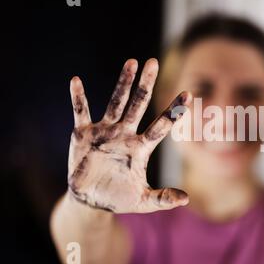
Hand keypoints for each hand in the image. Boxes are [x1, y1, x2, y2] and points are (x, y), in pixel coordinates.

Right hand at [67, 58, 191, 212]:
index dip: (174, 111)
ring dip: (122, 83)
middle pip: (138, 105)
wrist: (92, 201)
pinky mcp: (84, 134)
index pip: (161, 126)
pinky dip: (78, 98)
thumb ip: (163, 198)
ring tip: (132, 62)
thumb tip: (187, 199)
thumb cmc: (120, 198)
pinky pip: (81, 112)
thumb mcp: (143, 201)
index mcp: (141, 148)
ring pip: (115, 103)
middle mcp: (125, 134)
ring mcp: (105, 132)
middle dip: (145, 84)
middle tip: (153, 62)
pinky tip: (76, 80)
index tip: (188, 94)